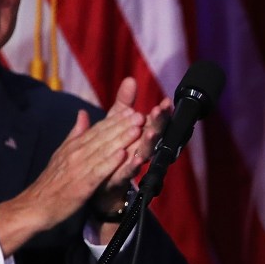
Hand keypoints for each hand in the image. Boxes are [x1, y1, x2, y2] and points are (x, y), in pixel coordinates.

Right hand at [0, 107, 143, 255]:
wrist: (35, 206)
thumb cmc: (51, 182)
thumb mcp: (62, 153)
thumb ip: (76, 134)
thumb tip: (83, 114)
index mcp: (74, 146)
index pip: (97, 129)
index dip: (115, 120)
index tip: (131, 110)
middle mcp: (77, 153)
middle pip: (103, 137)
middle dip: (123, 125)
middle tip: (140, 115)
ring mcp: (79, 168)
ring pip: (103, 150)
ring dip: (121, 139)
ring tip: (137, 129)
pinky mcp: (82, 185)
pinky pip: (98, 171)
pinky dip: (110, 162)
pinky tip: (123, 155)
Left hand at [99, 78, 172, 197]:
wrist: (98, 184)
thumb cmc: (110, 151)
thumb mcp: (115, 122)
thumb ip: (124, 102)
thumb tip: (130, 79)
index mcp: (139, 135)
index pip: (153, 121)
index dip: (160, 112)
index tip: (166, 102)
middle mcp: (140, 149)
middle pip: (153, 134)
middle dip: (158, 123)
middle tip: (161, 111)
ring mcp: (132, 164)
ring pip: (145, 152)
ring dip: (149, 143)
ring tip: (151, 132)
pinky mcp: (120, 178)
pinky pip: (128, 172)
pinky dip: (132, 166)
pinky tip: (136, 159)